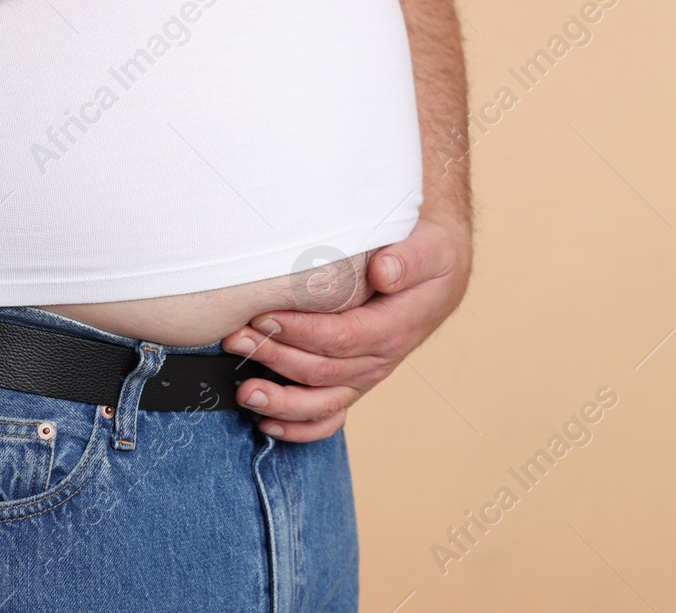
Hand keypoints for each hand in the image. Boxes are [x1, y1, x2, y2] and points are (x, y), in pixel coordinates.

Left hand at [221, 218, 472, 441]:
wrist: (439, 277)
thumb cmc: (428, 258)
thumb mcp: (429, 248)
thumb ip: (408, 259)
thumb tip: (382, 271)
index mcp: (394, 327)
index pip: (342, 337)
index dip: (300, 332)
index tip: (264, 317)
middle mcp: (380, 359)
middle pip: (321, 370)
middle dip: (273, 356)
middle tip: (236, 339)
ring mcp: (366, 376)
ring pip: (320, 401)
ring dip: (279, 401)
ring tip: (244, 392)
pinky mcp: (355, 382)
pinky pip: (329, 418)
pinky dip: (299, 428)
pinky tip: (267, 424)